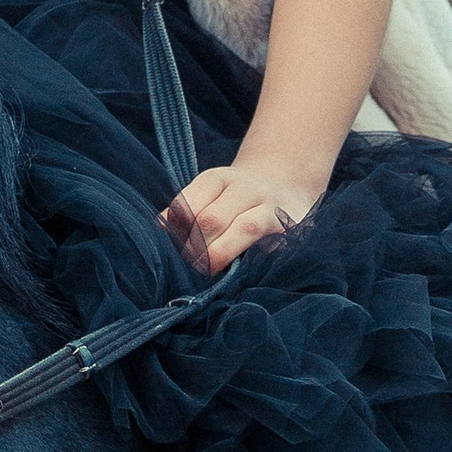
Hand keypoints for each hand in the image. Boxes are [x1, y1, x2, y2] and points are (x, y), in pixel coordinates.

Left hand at [163, 159, 321, 273]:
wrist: (285, 188)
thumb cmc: (233, 203)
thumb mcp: (207, 198)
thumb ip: (182, 215)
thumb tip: (158, 233)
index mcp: (216, 179)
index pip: (185, 207)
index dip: (175, 235)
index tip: (173, 252)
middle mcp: (244, 187)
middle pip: (211, 219)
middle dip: (196, 250)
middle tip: (190, 268)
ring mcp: (271, 206)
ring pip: (244, 230)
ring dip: (221, 256)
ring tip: (210, 271)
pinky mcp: (293, 227)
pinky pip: (273, 246)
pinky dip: (254, 262)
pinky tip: (241, 273)